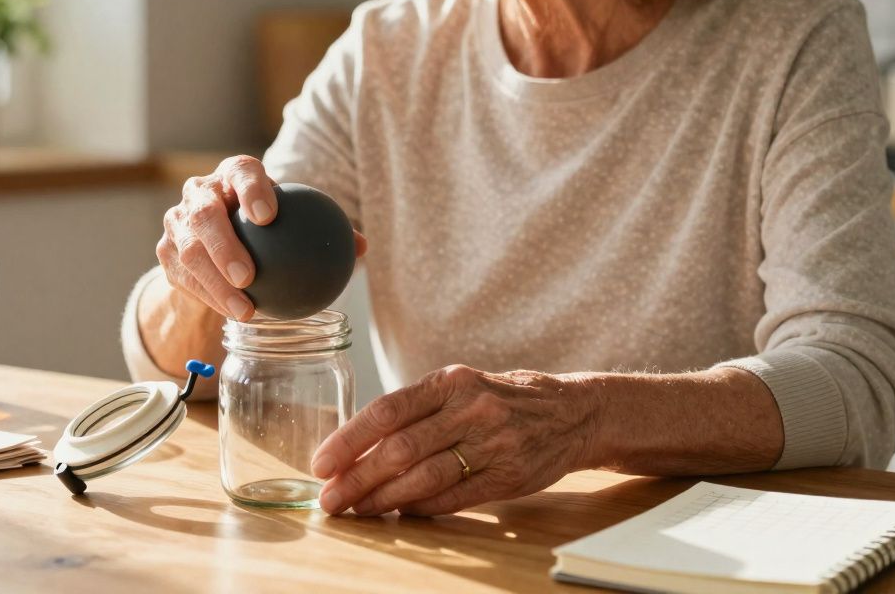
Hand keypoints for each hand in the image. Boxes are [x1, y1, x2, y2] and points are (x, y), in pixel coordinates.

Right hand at [158, 155, 366, 320]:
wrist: (217, 240)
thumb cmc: (268, 228)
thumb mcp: (291, 223)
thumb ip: (323, 230)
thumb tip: (361, 247)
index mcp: (233, 174)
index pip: (241, 172)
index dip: (252, 189)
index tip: (269, 216)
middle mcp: (199, 192)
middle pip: (204, 214)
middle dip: (223, 245)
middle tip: (250, 276)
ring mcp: (176, 221)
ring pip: (189, 252)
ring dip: (216, 284)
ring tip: (246, 309)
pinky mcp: (165, 252)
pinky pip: (184, 278)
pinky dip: (209, 298)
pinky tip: (234, 316)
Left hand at [309, 365, 597, 516]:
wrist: (572, 411)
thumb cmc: (500, 399)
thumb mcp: (459, 387)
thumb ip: (416, 410)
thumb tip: (356, 446)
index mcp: (450, 381)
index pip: (387, 411)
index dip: (348, 440)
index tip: (321, 463)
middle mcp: (471, 408)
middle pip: (400, 449)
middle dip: (358, 478)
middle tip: (330, 499)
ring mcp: (493, 443)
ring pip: (425, 477)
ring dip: (384, 499)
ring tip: (357, 510)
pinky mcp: (509, 476)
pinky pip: (454, 497)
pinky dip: (422, 508)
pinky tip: (400, 513)